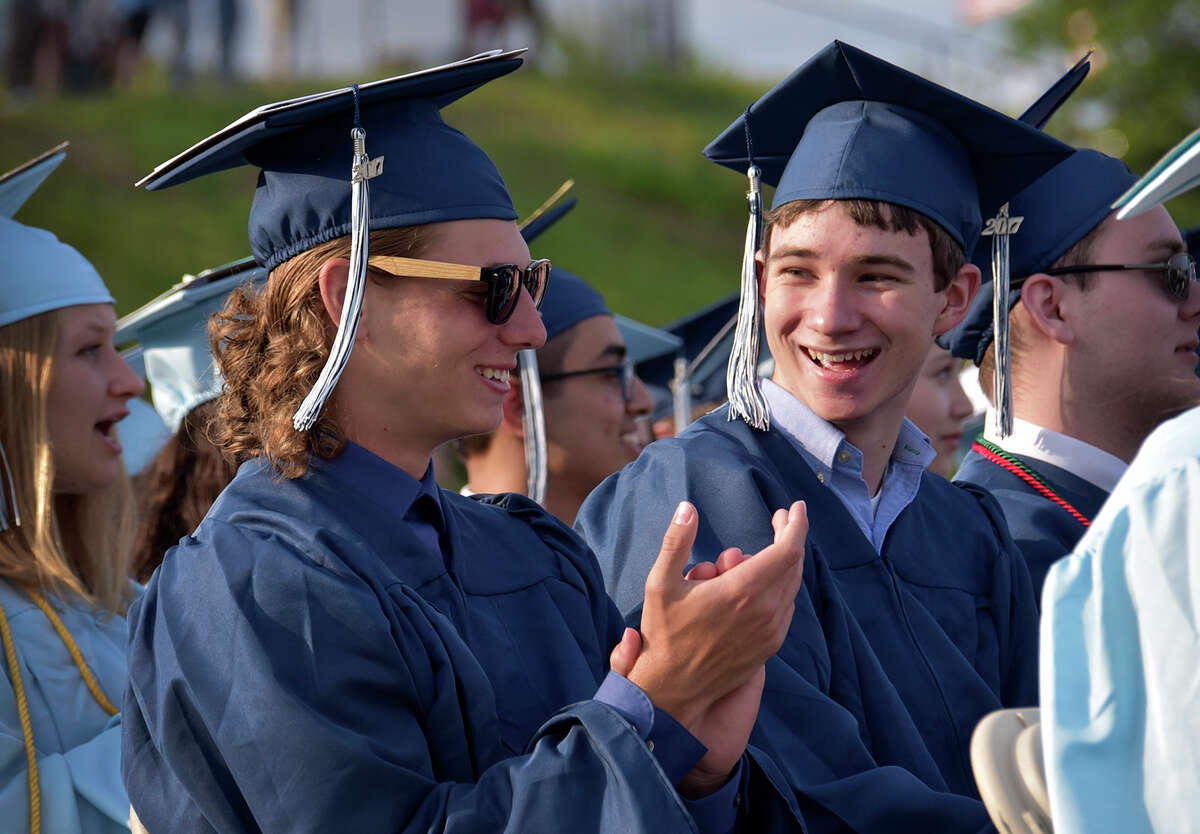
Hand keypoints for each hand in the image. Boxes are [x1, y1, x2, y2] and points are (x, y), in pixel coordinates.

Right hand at [627, 500, 805, 768]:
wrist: (675, 688)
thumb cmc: (665, 634)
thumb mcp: (660, 583)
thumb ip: (676, 542)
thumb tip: (688, 508)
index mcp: (743, 591)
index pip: (788, 550)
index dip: (796, 525)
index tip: (795, 507)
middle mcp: (766, 611)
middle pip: (794, 565)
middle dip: (791, 537)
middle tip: (780, 520)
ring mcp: (771, 631)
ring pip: (791, 587)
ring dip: (785, 562)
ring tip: (767, 548)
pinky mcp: (770, 646)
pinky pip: (786, 608)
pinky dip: (781, 586)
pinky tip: (765, 581)